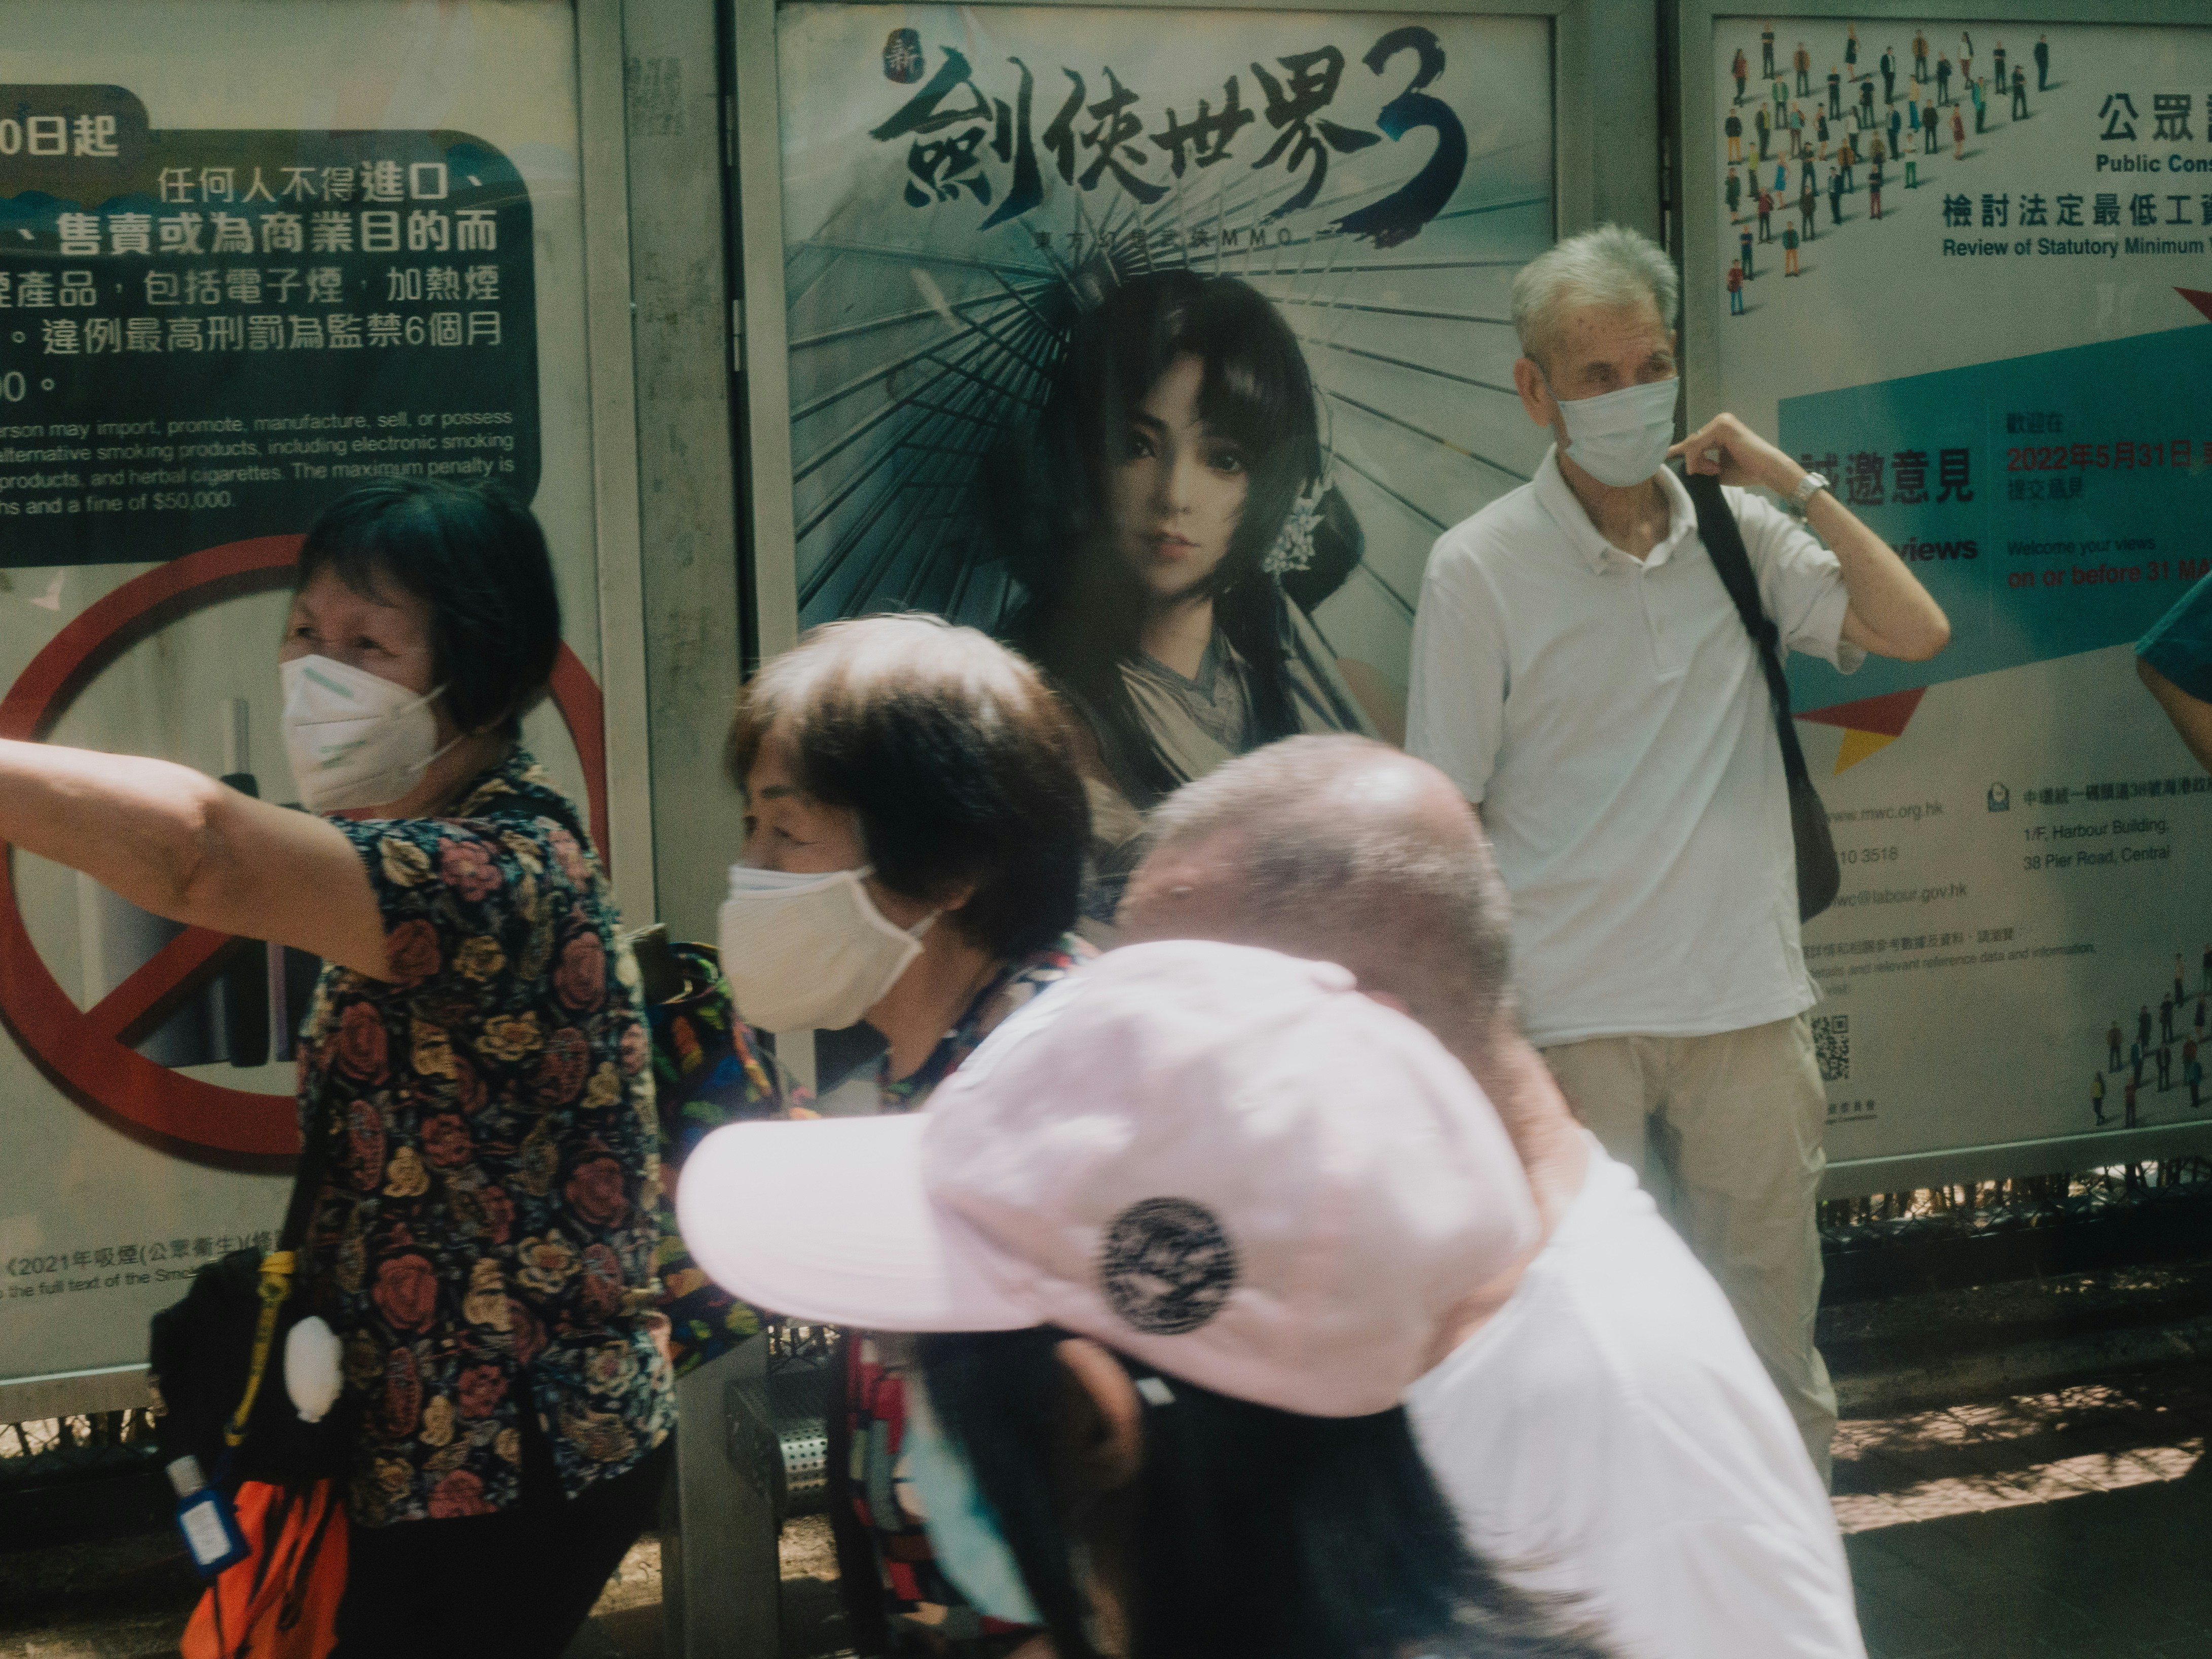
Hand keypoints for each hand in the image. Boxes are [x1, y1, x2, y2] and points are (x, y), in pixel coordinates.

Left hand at [1667, 413, 1805, 496]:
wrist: (1767, 470)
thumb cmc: (1746, 471)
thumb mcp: (1715, 469)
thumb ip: (1701, 464)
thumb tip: (1684, 466)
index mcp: (1718, 429)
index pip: (1694, 441)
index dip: (1680, 452)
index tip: (1665, 459)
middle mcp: (1719, 421)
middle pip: (1692, 443)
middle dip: (1695, 462)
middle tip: (1711, 472)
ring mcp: (1721, 421)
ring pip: (1693, 445)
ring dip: (1698, 462)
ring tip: (1714, 471)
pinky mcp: (1723, 426)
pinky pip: (1697, 444)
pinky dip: (1699, 459)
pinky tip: (1712, 468)